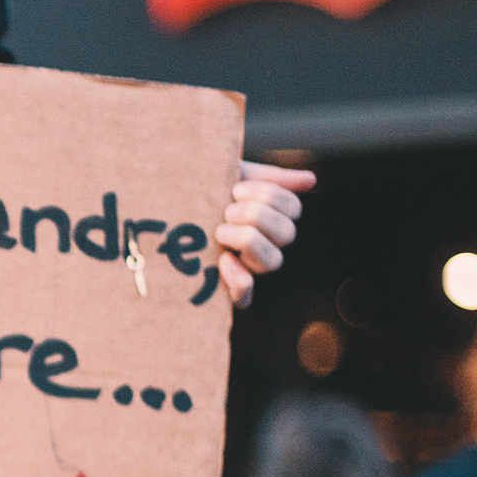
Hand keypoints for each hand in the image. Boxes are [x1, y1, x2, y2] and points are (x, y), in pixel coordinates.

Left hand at [217, 161, 314, 309]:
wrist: (166, 208)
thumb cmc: (203, 195)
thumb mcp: (234, 179)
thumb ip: (271, 179)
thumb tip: (311, 179)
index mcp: (269, 217)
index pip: (292, 208)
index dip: (270, 195)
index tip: (237, 189)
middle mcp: (265, 244)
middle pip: (287, 233)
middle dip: (256, 215)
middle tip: (227, 210)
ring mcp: (248, 268)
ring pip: (273, 261)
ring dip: (249, 240)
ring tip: (220, 231)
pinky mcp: (226, 290)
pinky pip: (245, 297)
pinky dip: (238, 280)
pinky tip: (224, 260)